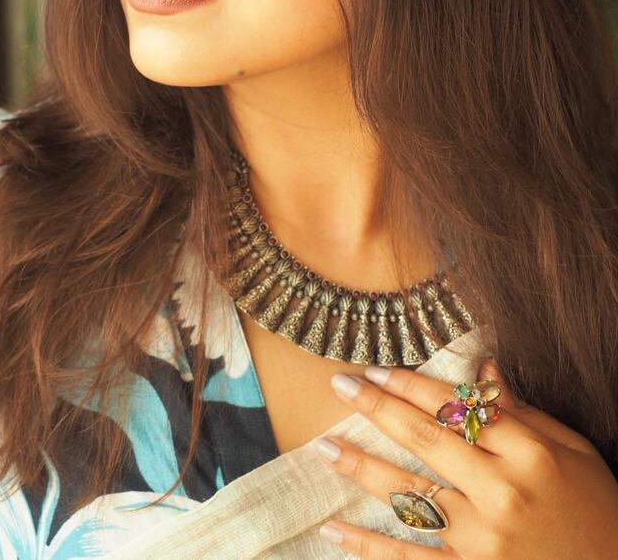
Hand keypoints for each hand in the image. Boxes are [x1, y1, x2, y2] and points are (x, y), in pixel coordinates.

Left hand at [311, 357, 617, 557]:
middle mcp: (503, 494)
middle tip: (339, 386)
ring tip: (323, 446)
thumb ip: (522, 414)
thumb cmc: (597, 508)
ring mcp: (484, 541)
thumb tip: (481, 370)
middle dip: (377, 410)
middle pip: (426, 441)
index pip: (458, 408)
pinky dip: (368, 546)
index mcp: (530, 455)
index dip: (412, 386)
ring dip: (361, 469)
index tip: (376, 369)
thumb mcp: (571, 452)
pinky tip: (334, 528)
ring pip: (409, 496)